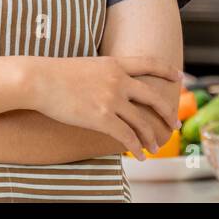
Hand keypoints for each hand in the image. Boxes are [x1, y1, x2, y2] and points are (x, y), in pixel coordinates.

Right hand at [27, 56, 181, 157]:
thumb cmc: (55, 73)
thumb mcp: (87, 65)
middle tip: (173, 123)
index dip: (166, 70)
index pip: (148, 63)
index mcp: (114, 64)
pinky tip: (140, 155)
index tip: (179, 77)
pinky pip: (126, 136)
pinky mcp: (101, 117)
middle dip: (166, 112)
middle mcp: (118, 80)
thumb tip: (112, 84)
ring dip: (150, 137)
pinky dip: (136, 148)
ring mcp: (111, 99)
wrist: (38, 80)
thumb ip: (104, 73)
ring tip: (155, 147)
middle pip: (152, 97)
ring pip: (141, 121)